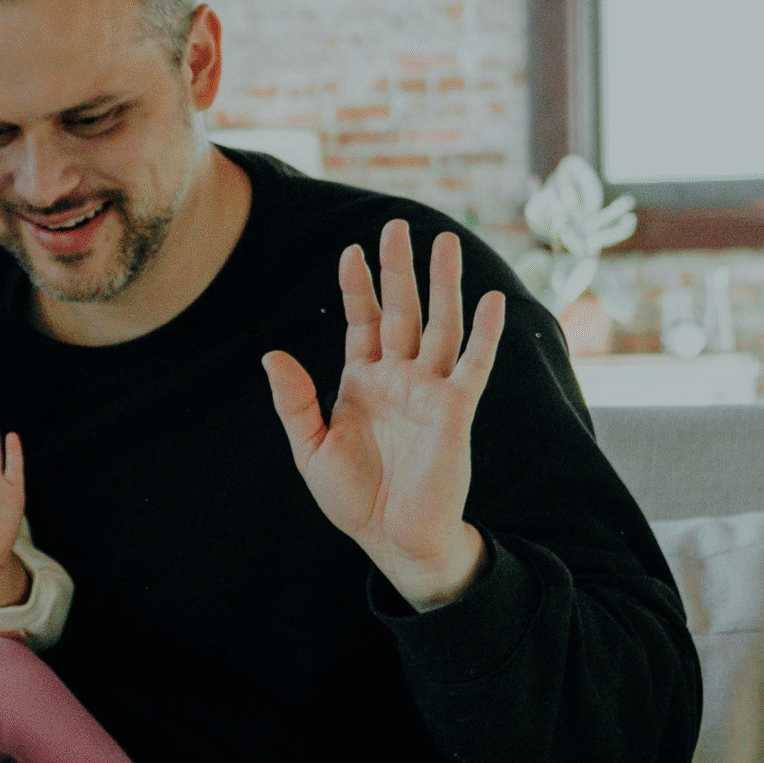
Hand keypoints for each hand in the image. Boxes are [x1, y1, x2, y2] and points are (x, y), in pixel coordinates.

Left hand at [261, 220, 505, 609]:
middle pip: (401, 311)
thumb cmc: (352, 497)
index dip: (357, 287)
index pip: (362, 322)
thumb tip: (271, 354)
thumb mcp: (310, 448)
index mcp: (362, 382)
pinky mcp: (456, 410)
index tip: (351, 251)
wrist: (392, 537)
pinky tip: (492, 300)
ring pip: (439, 325)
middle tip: (396, 225)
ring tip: (447, 241)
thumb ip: (295, 401)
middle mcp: (399, 378)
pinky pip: (474, 365)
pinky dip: (485, 333)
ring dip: (444, 285)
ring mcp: (430, 390)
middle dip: (399, 269)